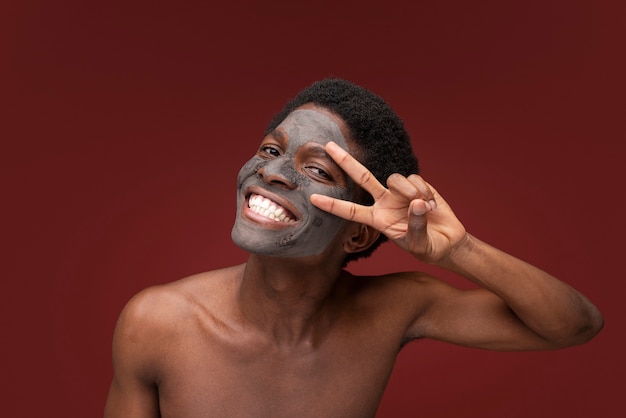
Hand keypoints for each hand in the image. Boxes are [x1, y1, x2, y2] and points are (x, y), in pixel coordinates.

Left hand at [310, 142, 466, 263]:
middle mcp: (384, 202)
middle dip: (345, 162)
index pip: (350, 212)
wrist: (446, 241)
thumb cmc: (427, 247)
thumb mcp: (419, 245)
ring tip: (425, 207)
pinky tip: (431, 204)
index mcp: (377, 220)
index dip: (332, 205)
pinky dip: (424, 191)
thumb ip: (415, 226)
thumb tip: (417, 203)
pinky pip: (415, 179)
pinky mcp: (417, 185)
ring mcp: (399, 192)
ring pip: (396, 179)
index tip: (313, 199)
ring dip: (410, 192)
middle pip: (362, 178)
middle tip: (329, 146)